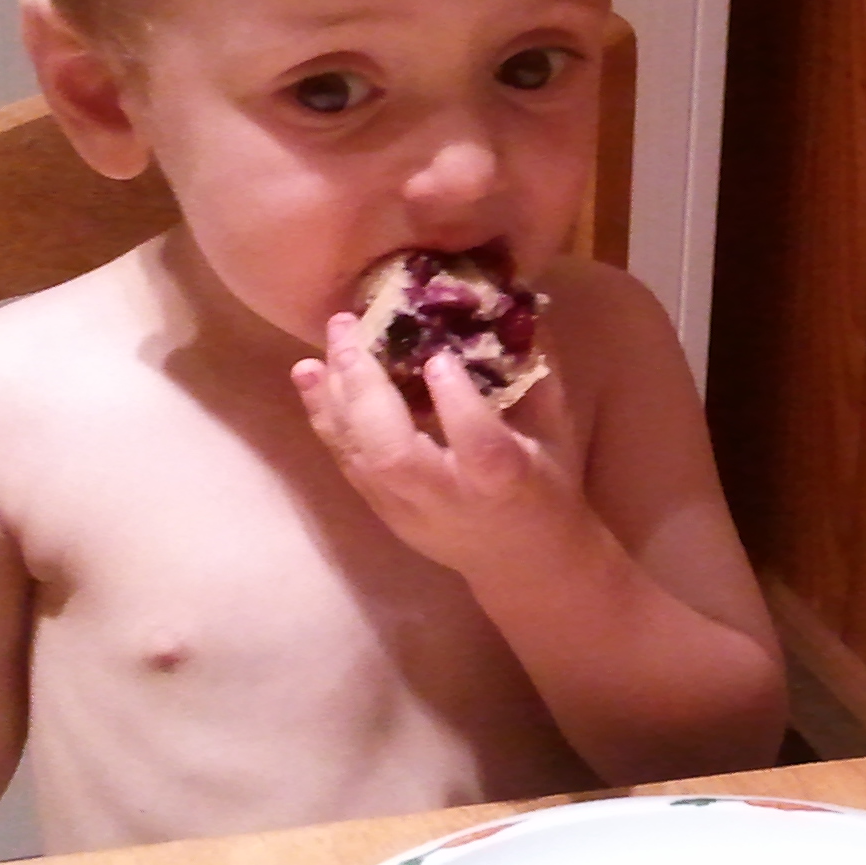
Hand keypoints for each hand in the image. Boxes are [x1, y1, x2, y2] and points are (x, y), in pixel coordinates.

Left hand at [290, 315, 607, 585]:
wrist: (523, 561)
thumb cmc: (546, 485)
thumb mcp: (556, 430)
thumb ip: (532, 372)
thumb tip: (510, 302)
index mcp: (505, 480)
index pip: (478, 444)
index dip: (456, 401)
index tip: (440, 356)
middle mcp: (449, 499)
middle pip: (396, 454)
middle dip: (366, 390)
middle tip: (348, 330)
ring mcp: (408, 510)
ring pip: (359, 459)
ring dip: (332, 399)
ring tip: (318, 349)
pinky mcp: (382, 511)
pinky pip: (346, 461)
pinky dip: (324, 416)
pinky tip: (309, 376)